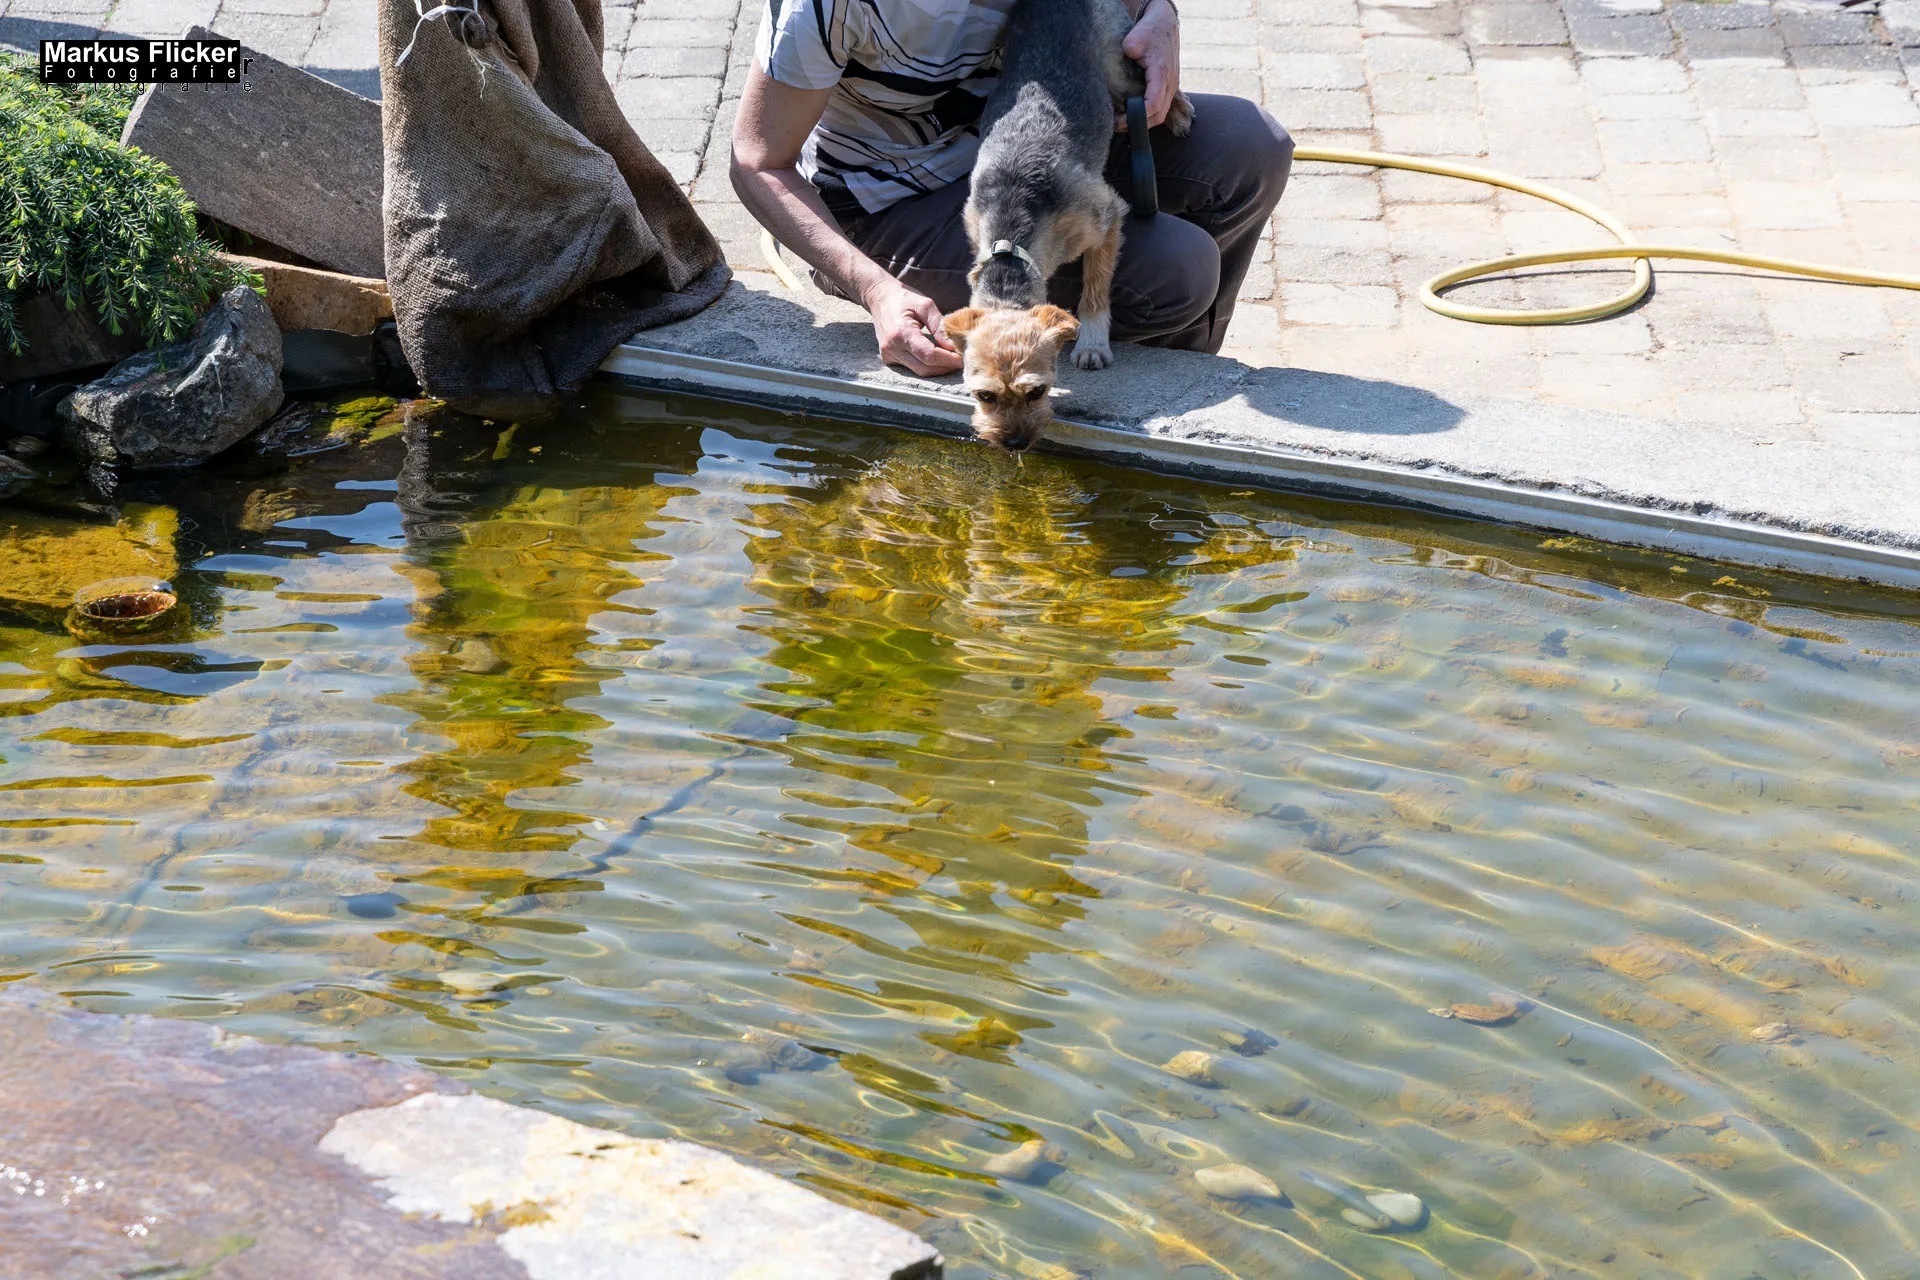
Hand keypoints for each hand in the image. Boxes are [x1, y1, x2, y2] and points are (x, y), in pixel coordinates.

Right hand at [862, 278, 961, 375]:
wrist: (879, 297)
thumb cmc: (904, 298)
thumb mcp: (925, 305)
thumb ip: (939, 325)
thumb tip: (953, 346)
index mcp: (901, 332)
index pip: (929, 355)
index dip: (948, 359)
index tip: (962, 358)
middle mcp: (892, 348)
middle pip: (925, 368)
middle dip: (945, 366)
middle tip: (961, 360)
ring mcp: (888, 355)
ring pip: (919, 371)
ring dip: (937, 368)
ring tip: (952, 359)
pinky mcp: (888, 358)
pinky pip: (912, 368)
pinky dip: (927, 365)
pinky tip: (937, 357)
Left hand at [1122, 0, 1180, 128]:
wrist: (1164, 24)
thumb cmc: (1150, 31)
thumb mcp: (1134, 39)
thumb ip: (1127, 53)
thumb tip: (1120, 68)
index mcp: (1162, 73)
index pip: (1153, 104)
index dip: (1137, 116)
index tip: (1119, 119)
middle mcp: (1170, 83)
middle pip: (1158, 116)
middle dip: (1137, 125)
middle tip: (1116, 125)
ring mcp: (1171, 87)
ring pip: (1160, 115)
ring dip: (1143, 123)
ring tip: (1122, 123)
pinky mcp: (1168, 88)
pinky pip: (1161, 108)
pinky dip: (1147, 116)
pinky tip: (1132, 114)